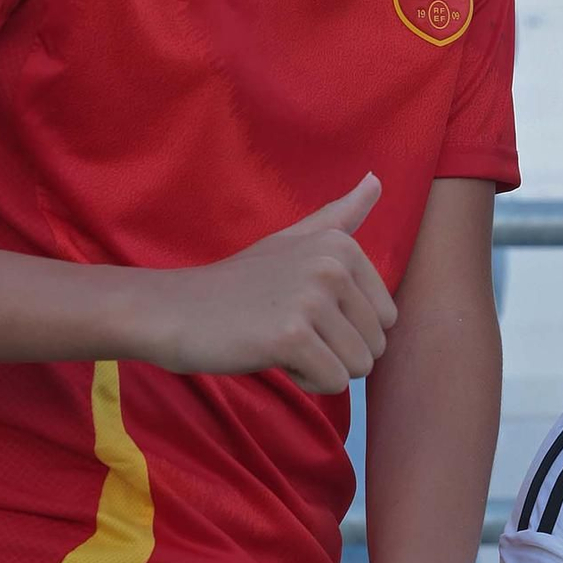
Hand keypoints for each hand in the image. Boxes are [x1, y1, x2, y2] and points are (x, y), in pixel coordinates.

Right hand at [140, 174, 396, 393]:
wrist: (176, 310)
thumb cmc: (239, 285)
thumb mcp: (292, 240)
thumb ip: (339, 216)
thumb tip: (376, 179)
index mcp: (340, 246)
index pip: (386, 318)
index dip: (346, 329)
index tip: (301, 310)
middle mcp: (332, 266)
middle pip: (376, 346)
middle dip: (336, 352)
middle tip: (287, 328)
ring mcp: (312, 299)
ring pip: (358, 368)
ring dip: (320, 368)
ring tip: (279, 340)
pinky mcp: (292, 336)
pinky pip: (333, 383)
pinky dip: (305, 381)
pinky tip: (271, 354)